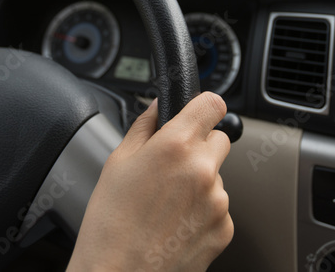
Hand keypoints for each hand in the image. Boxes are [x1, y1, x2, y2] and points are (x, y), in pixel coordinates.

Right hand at [68, 93, 232, 271]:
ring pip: (217, 177)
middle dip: (200, 146)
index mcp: (176, 146)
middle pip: (219, 140)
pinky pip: (219, 208)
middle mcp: (203, 170)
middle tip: (172, 167)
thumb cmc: (110, 224)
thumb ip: (144, 126)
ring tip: (166, 205)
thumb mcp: (117, 162)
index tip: (198, 113)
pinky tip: (175, 224)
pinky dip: (203, 212)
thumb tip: (158, 106)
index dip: (204, 107)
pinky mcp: (224, 228)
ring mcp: (217, 201)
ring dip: (200, 183)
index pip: (212, 105)